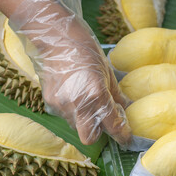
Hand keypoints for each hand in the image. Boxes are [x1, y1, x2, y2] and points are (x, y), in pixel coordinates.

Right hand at [9, 0, 131, 144]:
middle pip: (89, 138)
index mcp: (97, 94)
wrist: (57, 38)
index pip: (112, 126)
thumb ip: (116, 95)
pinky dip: (72, 110)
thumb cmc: (87, 51)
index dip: (122, 135)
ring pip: (76, 126)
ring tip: (85, 100)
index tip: (126, 137)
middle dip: (98, 134)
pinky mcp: (49, 102)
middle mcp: (78, 104)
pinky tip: (72, 93)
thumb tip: (125, 109)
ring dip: (84, 120)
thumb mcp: (108, 72)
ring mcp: (61, 104)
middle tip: (103, 121)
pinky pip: (64, 115)